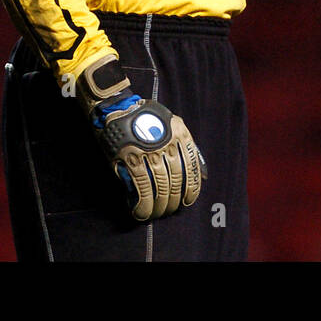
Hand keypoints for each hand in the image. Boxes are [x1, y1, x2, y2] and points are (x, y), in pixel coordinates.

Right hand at [76, 53, 205, 220]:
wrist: (118, 107)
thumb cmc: (147, 118)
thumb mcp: (173, 125)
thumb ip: (187, 147)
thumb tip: (202, 175)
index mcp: (180, 135)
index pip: (191, 168)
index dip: (191, 189)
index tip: (187, 201)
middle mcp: (167, 144)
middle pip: (175, 181)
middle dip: (173, 201)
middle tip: (169, 210)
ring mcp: (148, 152)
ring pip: (160, 186)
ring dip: (159, 205)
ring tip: (158, 214)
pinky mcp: (130, 158)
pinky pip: (141, 186)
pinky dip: (144, 203)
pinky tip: (143, 212)